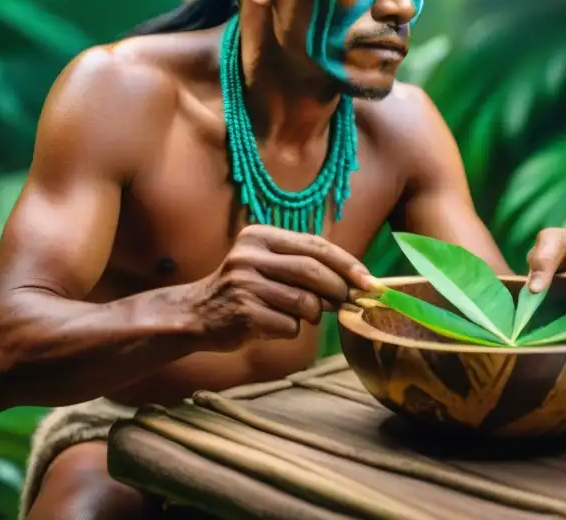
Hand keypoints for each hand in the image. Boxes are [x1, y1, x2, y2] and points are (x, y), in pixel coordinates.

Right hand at [189, 225, 376, 349]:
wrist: (196, 314)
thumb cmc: (244, 289)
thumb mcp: (267, 263)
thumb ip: (303, 265)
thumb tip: (354, 281)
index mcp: (260, 236)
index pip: (316, 245)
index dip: (347, 263)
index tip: (369, 280)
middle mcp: (250, 255)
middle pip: (313, 272)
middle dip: (338, 290)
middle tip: (347, 302)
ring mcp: (245, 284)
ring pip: (305, 302)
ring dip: (313, 314)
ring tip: (300, 314)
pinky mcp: (244, 313)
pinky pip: (289, 325)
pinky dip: (291, 329)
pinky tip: (272, 325)